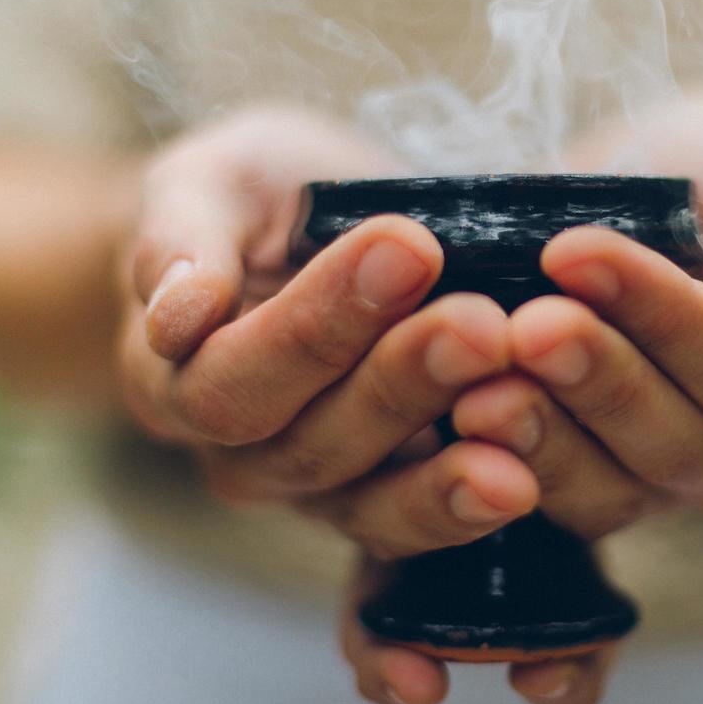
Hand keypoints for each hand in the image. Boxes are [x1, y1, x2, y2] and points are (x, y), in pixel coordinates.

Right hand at [116, 107, 540, 557]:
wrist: (304, 232)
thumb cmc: (246, 199)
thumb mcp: (205, 183)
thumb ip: (180, 240)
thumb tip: (179, 315)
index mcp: (172, 380)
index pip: (233, 378)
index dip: (318, 324)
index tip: (408, 247)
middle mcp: (239, 455)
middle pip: (311, 444)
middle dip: (403, 381)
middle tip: (482, 324)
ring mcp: (316, 489)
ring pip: (371, 500)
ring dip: (448, 464)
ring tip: (519, 411)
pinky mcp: (388, 497)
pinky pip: (423, 520)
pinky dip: (474, 498)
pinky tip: (529, 473)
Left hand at [341, 98, 702, 703]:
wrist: (675, 207)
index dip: (657, 312)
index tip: (574, 249)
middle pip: (666, 438)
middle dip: (589, 378)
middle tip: (522, 325)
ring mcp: (646, 483)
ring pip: (600, 487)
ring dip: (535, 438)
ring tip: (473, 389)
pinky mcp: (574, 490)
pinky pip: (538, 506)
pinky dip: (488, 477)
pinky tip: (436, 432)